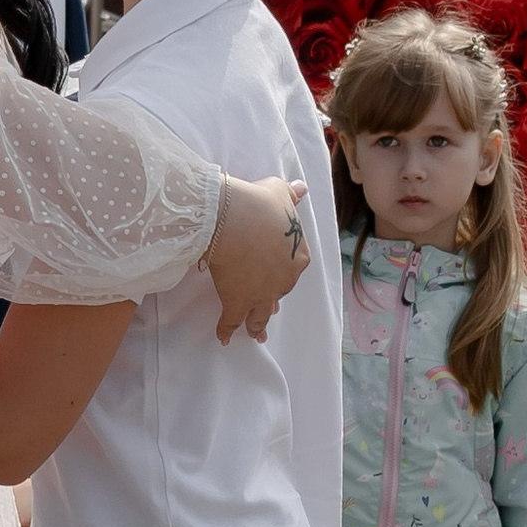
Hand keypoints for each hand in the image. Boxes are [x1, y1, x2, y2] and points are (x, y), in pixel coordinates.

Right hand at [208, 176, 309, 338]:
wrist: (235, 219)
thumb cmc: (259, 204)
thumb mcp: (279, 193)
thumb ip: (290, 195)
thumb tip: (301, 188)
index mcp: (298, 256)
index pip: (292, 267)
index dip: (282, 270)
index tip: (276, 273)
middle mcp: (284, 280)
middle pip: (277, 291)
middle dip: (271, 297)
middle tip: (267, 306)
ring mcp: (262, 294)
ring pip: (260, 314)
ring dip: (257, 325)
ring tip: (256, 334)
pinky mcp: (238, 302)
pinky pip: (232, 320)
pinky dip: (227, 330)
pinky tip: (224, 338)